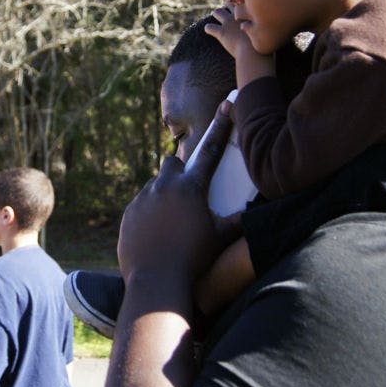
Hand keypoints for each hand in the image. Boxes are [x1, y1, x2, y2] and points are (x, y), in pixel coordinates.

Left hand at [117, 101, 234, 284]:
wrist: (156, 281)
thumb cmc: (194, 260)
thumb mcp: (221, 239)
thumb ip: (239, 221)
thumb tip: (256, 212)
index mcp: (192, 188)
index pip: (211, 151)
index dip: (221, 128)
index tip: (227, 105)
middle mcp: (165, 187)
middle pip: (172, 164)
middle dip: (180, 171)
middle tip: (187, 192)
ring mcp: (143, 199)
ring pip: (155, 187)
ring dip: (164, 195)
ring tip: (172, 222)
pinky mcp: (128, 214)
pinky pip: (140, 206)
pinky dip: (149, 214)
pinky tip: (157, 233)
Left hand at [206, 7, 276, 87]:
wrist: (254, 56)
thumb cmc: (266, 47)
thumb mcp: (274, 35)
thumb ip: (276, 30)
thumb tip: (286, 31)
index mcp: (252, 13)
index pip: (244, 1)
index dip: (241, 3)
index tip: (241, 7)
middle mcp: (240, 14)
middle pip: (230, 3)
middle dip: (228, 6)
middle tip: (229, 11)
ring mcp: (229, 23)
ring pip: (217, 12)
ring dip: (216, 15)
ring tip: (217, 19)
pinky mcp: (221, 33)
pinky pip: (210, 28)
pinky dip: (209, 29)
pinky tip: (209, 30)